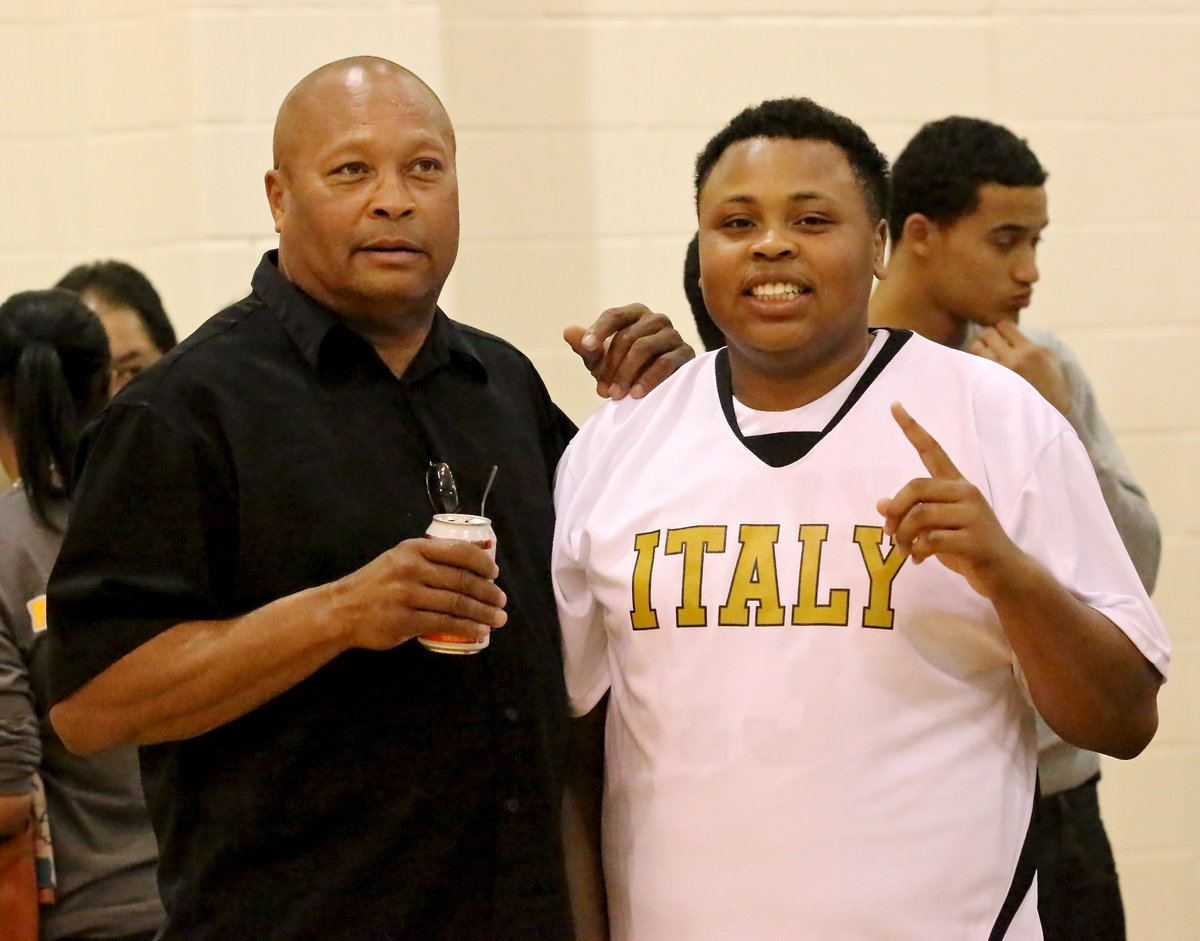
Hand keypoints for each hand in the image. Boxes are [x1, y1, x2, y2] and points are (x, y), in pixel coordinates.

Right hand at [336, 537, 506, 649]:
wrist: (342, 609)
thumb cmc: (377, 584)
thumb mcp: (399, 559)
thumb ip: (429, 560)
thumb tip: (471, 569)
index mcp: (414, 550)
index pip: (459, 552)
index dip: (483, 563)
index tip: (495, 573)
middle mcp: (412, 569)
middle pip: (462, 580)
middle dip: (488, 592)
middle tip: (502, 601)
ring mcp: (408, 596)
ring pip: (457, 603)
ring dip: (484, 613)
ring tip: (498, 618)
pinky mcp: (405, 621)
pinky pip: (445, 624)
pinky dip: (467, 628)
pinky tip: (479, 632)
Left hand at [563, 303, 693, 399]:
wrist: (655, 388)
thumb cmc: (624, 368)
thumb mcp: (601, 360)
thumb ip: (586, 347)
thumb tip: (568, 332)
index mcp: (635, 314)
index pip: (614, 316)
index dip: (599, 330)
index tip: (586, 347)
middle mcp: (656, 319)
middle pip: (627, 336)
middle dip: (611, 364)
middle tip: (602, 389)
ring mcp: (672, 335)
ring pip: (644, 347)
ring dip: (626, 373)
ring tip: (615, 395)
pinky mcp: (685, 354)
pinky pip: (665, 363)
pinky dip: (648, 379)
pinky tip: (636, 394)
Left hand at [877, 403, 1026, 599]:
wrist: (1006, 575)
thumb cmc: (969, 548)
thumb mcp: (938, 528)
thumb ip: (914, 513)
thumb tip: (881, 504)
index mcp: (958, 485)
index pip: (932, 450)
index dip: (912, 428)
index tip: (894, 406)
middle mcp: (966, 493)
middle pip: (915, 487)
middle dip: (895, 511)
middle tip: (888, 532)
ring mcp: (973, 516)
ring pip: (919, 516)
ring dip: (902, 536)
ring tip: (904, 550)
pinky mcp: (974, 540)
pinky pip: (930, 540)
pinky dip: (916, 552)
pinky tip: (918, 559)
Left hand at [968, 320, 1072, 414]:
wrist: (1048, 412)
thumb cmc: (1049, 382)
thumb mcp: (1048, 357)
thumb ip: (1028, 341)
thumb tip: (1006, 329)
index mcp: (1030, 351)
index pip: (1004, 326)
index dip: (1002, 328)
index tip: (1003, 336)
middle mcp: (1013, 360)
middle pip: (987, 333)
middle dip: (989, 337)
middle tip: (992, 346)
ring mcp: (999, 374)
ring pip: (976, 348)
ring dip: (979, 348)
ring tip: (986, 356)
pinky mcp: (989, 386)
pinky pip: (973, 366)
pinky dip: (974, 363)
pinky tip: (981, 368)